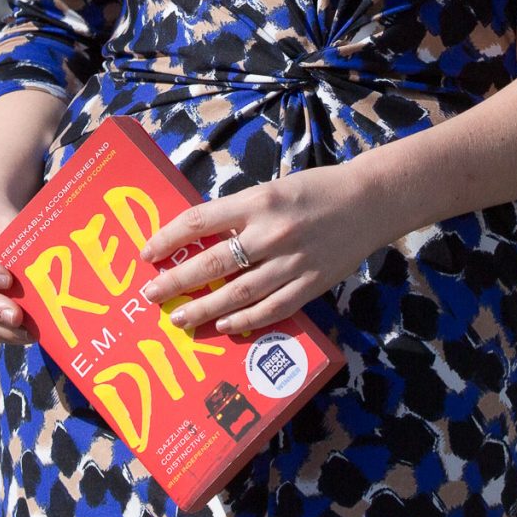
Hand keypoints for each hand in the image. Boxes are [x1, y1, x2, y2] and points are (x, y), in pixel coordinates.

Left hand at [138, 164, 390, 338]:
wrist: (368, 202)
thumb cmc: (314, 190)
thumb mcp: (270, 190)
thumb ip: (239, 213)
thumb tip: (201, 238)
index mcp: (258, 201)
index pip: (199, 221)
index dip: (168, 238)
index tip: (147, 253)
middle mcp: (271, 233)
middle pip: (212, 263)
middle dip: (176, 281)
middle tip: (151, 294)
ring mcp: (292, 262)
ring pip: (238, 293)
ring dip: (204, 309)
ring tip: (180, 317)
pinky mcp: (310, 284)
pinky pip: (271, 308)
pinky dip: (245, 320)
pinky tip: (224, 325)